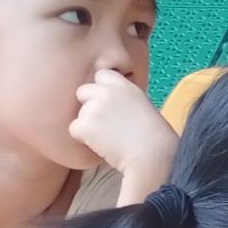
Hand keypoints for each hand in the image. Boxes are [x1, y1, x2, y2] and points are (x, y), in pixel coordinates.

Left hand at [71, 70, 177, 186]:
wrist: (152, 154)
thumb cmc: (153, 136)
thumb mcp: (141, 105)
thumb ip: (122, 98)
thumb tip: (107, 102)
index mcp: (124, 86)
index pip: (101, 74)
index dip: (101, 87)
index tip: (107, 101)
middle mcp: (107, 92)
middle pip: (83, 91)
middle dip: (88, 103)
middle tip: (103, 121)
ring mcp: (94, 107)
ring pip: (79, 113)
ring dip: (88, 124)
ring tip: (108, 137)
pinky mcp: (85, 124)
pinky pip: (74, 129)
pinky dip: (83, 139)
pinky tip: (101, 144)